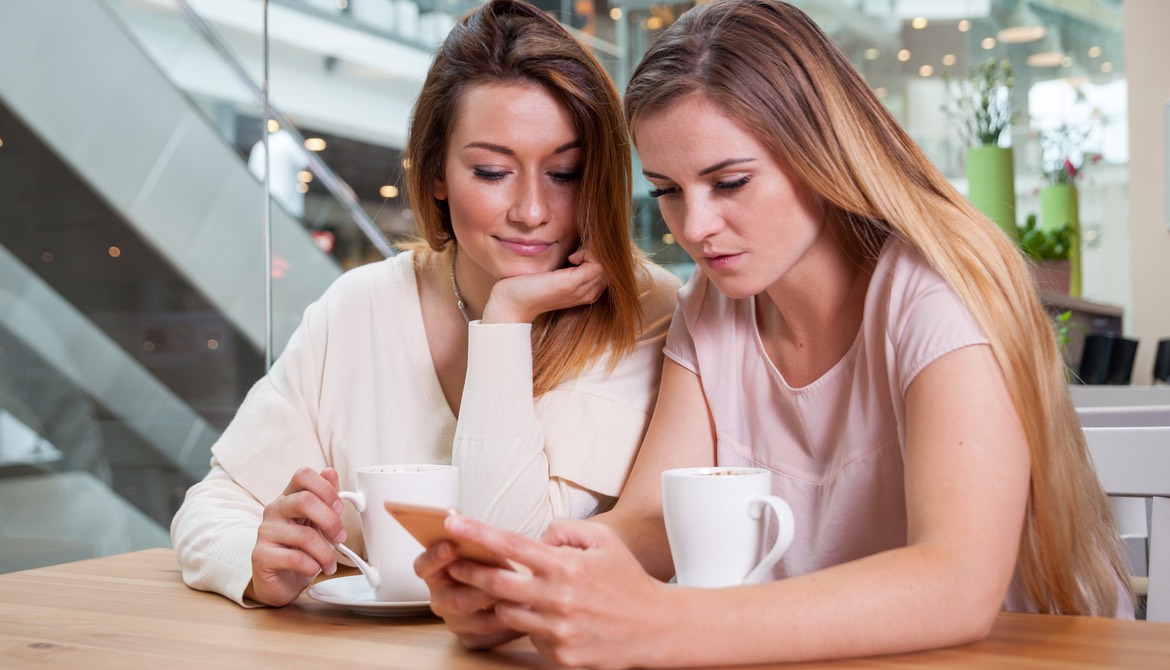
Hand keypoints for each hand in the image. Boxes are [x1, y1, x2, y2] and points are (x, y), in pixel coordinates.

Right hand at [246, 467, 345, 605]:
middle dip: (331, 521)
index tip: (339, 508)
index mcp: (289, 497)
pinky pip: (296, 558)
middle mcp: (274, 510)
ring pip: (304, 535)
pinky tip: (314, 569)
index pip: (303, 475)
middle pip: (305, 500)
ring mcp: (265, 532)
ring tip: (329, 563)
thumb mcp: (317, 522)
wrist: (281, 581)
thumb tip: (330, 472)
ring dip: (326, 553)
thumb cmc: (301, 549)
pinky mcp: (260, 556)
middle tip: (340, 538)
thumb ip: (325, 499)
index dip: (326, 488)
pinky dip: (312, 566)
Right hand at [414, 539, 522, 649]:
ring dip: (501, 607)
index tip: (450, 546)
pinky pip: (489, 636)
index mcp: (435, 573)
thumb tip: (480, 530)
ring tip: (522, 595)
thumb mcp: (483, 549)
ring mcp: (454, 621)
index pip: (423, 566)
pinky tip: (525, 615)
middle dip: (483, 587)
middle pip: (456, 598)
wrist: (511, 590)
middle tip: (504, 575)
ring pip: (476, 620)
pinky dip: (509, 625)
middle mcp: (440, 599)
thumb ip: (478, 542)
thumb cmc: (492, 565)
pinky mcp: (470, 639)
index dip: (434, 557)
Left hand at [442, 516, 672, 668]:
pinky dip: (533, 626)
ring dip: (503, 603)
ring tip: (511, 594)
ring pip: (508, 614)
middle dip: (470, 571)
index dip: (477, 532)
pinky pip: (531, 637)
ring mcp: (558, 630)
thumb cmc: (628, 581)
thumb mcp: (604, 540)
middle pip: (496, 584)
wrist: (655, 628)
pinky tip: (552, 620)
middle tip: (455, 564)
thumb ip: (566, 530)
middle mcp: (558, 598)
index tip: (453, 522)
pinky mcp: (560, 655)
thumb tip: (538, 537)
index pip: (511, 544)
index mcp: (566, 566)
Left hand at [481, 248, 606, 323]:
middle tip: (580, 248)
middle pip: (611, 266)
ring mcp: (581, 290)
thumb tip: (577, 247)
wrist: (511, 302)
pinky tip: (572, 256)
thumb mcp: (556, 274)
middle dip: (600, 251)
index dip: (600, 255)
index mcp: (587, 292)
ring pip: (607, 264)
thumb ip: (571, 265)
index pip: (609, 269)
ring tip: (576, 252)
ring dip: (595, 251)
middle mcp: (589, 294)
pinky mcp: (571, 284)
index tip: (580, 251)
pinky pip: (597, 264)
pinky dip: (588, 254)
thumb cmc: (530, 286)